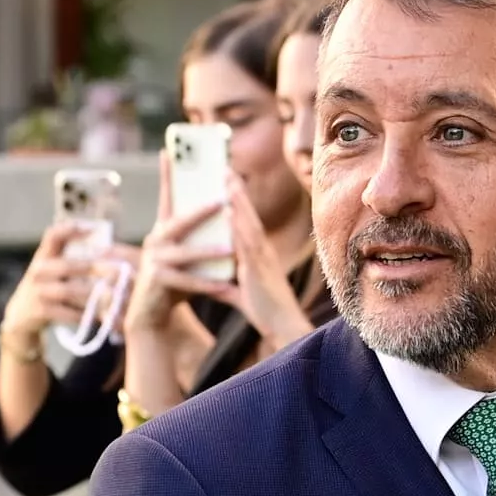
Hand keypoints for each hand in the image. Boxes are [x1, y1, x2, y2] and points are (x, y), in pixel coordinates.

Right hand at [0, 221, 131, 358]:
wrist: (21, 315)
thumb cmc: (47, 288)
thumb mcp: (52, 270)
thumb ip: (72, 260)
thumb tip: (110, 252)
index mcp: (43, 256)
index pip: (52, 236)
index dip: (70, 230)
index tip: (92, 230)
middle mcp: (38, 271)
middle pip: (67, 265)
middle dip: (94, 268)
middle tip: (117, 270)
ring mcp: (37, 291)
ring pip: (69, 291)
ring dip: (93, 294)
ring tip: (113, 295)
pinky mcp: (40, 310)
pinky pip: (68, 312)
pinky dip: (85, 314)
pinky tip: (100, 316)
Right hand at [124, 151, 238, 330]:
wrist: (152, 311)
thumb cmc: (177, 279)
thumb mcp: (190, 253)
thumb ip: (204, 236)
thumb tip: (231, 210)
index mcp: (165, 230)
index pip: (167, 197)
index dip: (166, 174)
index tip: (168, 150)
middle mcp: (156, 240)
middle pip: (178, 221)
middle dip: (200, 210)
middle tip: (221, 200)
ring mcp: (154, 261)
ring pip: (184, 253)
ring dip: (207, 252)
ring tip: (230, 250)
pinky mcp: (156, 281)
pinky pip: (185, 281)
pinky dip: (205, 283)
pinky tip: (223, 285)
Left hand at [222, 176, 316, 354]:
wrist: (283, 327)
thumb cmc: (266, 311)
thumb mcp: (241, 294)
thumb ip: (226, 285)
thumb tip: (212, 283)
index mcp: (259, 255)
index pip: (248, 222)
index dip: (239, 201)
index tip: (228, 181)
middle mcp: (262, 251)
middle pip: (248, 214)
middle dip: (236, 191)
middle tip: (225, 168)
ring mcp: (262, 257)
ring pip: (248, 221)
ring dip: (237, 199)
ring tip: (226, 178)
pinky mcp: (258, 267)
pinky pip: (246, 241)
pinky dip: (237, 223)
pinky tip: (228, 209)